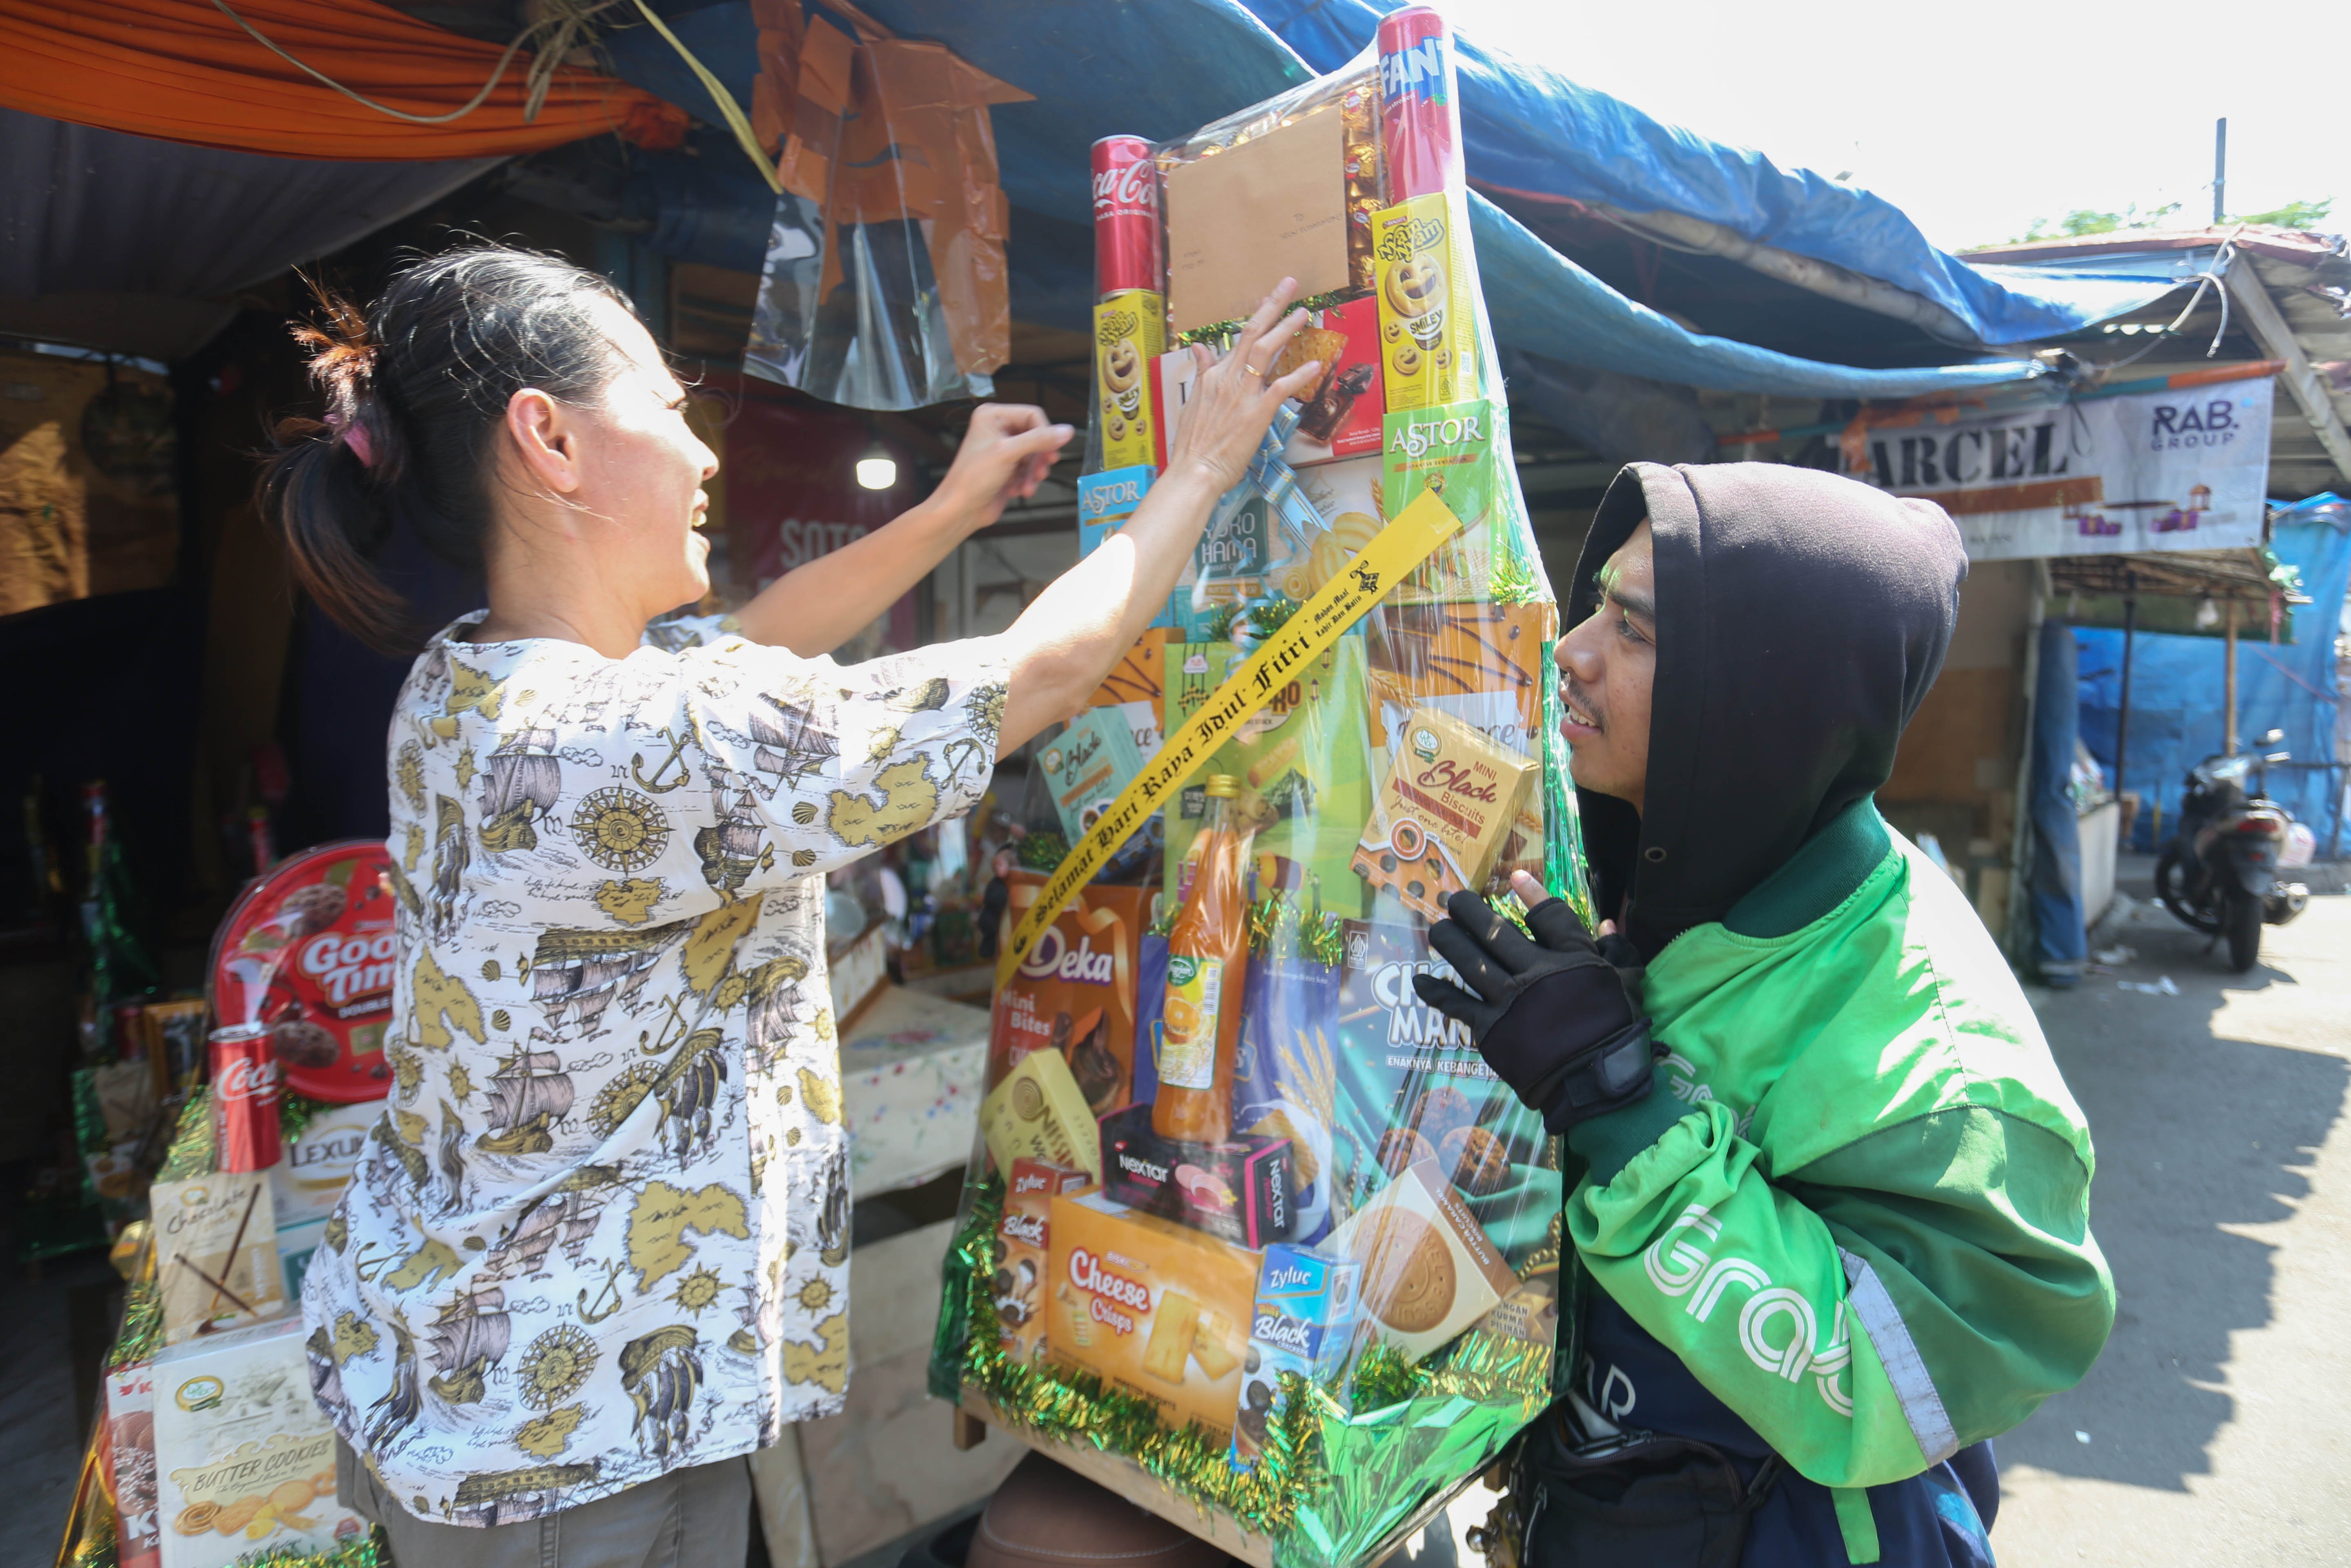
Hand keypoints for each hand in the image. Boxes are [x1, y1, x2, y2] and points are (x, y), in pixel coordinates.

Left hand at [930, 404, 1074, 533]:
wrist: (961, 510)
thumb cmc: (973, 478)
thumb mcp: (1008, 453)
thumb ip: (1039, 440)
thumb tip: (1067, 431)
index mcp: (993, 416)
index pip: (1032, 415)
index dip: (1045, 434)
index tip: (1050, 453)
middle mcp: (998, 429)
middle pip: (1036, 436)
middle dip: (1039, 458)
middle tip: (1041, 472)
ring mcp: (1003, 450)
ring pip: (1035, 455)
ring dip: (1034, 473)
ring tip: (1027, 486)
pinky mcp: (1008, 468)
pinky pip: (1029, 469)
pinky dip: (1027, 481)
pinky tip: (1018, 490)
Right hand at [1167, 279, 1324, 491]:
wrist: (1195, 469)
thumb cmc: (1194, 443)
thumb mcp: (1194, 401)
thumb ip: (1202, 372)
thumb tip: (1198, 347)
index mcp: (1214, 376)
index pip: (1239, 339)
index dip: (1258, 317)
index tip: (1270, 300)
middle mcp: (1229, 379)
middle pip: (1253, 333)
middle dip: (1273, 306)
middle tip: (1290, 284)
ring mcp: (1243, 394)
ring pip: (1266, 351)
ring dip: (1286, 329)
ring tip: (1303, 313)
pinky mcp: (1257, 413)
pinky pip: (1280, 387)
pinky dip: (1299, 374)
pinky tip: (1315, 365)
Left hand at [1411, 878, 1655, 1132]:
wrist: (1595, 1081)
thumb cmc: (1615, 1031)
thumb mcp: (1628, 985)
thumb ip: (1618, 952)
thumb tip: (1607, 924)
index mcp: (1571, 958)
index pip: (1548, 914)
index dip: (1531, 893)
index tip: (1514, 878)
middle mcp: (1534, 973)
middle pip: (1495, 931)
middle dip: (1471, 911)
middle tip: (1455, 901)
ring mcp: (1508, 1000)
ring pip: (1469, 961)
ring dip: (1449, 941)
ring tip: (1437, 929)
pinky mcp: (1491, 1028)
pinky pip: (1456, 1005)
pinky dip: (1435, 992)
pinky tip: (1418, 980)